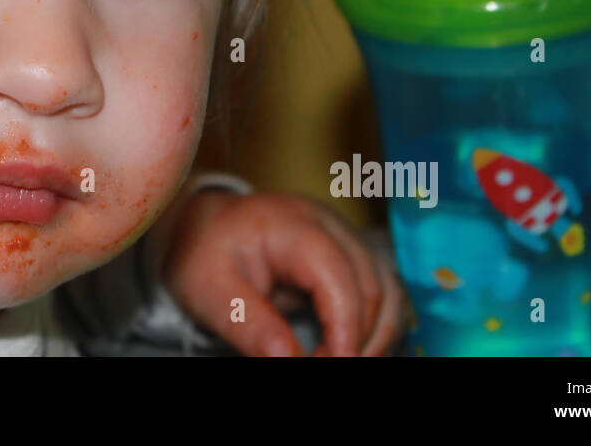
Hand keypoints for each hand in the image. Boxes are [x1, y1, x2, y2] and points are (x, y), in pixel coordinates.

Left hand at [160, 189, 405, 355]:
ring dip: (375, 335)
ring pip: (388, 290)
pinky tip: (347, 349)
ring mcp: (343, 237)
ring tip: (339, 361)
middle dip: (357, 339)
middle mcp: (328, 224)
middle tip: (323, 367)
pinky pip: (381, 292)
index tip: (329, 364)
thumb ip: (250, 325)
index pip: (337, 274)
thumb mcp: (210, 292)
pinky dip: (374, 326)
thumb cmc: (204, 254)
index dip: (344, 327)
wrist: (203, 229)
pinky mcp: (349, 255)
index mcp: (292, 225)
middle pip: (371, 285)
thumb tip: (289, 361)